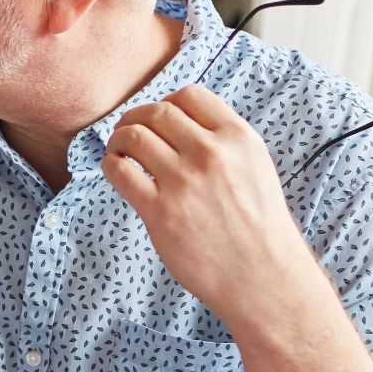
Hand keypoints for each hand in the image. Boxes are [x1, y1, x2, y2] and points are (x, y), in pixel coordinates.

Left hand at [100, 84, 319, 330]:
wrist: (261, 275)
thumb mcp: (254, 167)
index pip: (189, 95)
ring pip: (134, 136)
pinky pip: (120, 171)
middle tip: (128, 132)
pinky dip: (110, 165)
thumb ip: (224, 142)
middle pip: (157, 112)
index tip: (158, 120)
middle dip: (136, 118)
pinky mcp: (161, 211)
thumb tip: (180, 123)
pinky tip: (117, 171)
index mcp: (238, 138)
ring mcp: (184, 182)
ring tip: (119, 151)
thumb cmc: (257, 226)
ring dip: (119, 139)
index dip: (166, 103)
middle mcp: (211, 154)